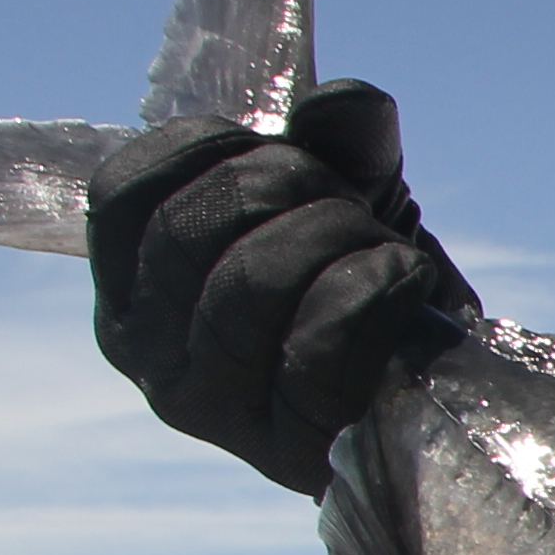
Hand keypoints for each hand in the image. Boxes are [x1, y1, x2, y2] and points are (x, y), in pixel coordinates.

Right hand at [86, 78, 476, 493]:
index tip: (279, 153)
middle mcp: (145, 352)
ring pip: (254, 279)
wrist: (429, 391)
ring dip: (343, 236)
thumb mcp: (349, 192)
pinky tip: (406, 278)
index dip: (213, 147)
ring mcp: (207, 409)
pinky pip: (320, 346)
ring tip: (386, 247)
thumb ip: (339, 138)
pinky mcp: (282, 451)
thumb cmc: (362, 284)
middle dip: (295, 185)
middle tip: (352, 206)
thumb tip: (335, 103)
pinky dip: (376, 288)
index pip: (124, 190)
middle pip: (195, 224)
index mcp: (128, 284)